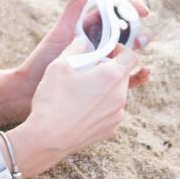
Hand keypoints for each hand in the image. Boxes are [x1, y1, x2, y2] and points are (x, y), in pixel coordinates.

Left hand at [14, 0, 150, 97]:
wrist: (31, 89)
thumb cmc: (43, 59)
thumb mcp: (61, 32)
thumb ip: (74, 9)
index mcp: (89, 27)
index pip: (115, 12)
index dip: (131, 8)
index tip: (142, 11)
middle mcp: (99, 42)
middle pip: (127, 31)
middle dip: (138, 30)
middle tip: (139, 37)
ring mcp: (103, 61)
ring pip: (129, 51)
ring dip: (139, 49)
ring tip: (139, 50)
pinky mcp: (105, 80)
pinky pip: (126, 76)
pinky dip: (138, 73)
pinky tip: (144, 72)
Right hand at [22, 34, 136, 164]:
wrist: (48, 137)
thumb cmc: (53, 100)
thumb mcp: (58, 66)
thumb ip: (74, 48)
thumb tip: (83, 41)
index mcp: (111, 76)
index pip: (131, 57)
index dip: (120, 50)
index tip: (106, 51)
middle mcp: (120, 96)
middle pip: (123, 76)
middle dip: (108, 70)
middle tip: (87, 70)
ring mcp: (117, 115)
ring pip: (116, 94)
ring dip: (104, 89)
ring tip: (80, 91)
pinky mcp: (110, 129)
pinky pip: (110, 111)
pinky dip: (100, 106)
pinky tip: (79, 108)